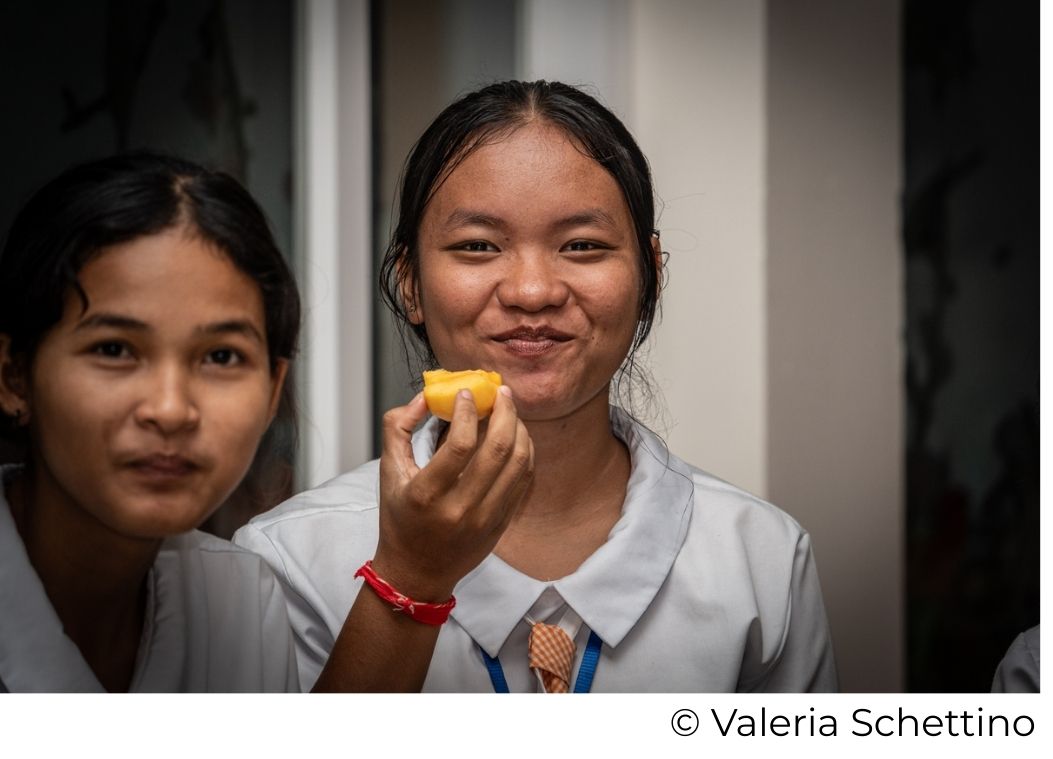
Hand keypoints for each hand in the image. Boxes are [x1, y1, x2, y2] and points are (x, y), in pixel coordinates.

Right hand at [372, 385, 533, 600]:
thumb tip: (426, 396)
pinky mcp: (502, 523)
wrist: (418, 572)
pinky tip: (516, 435)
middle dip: (504, 412)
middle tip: (501, 392)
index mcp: (427, 495)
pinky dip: (524, 451)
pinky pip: (523, 479)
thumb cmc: (400, 518)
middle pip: (498, 450)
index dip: (467, 412)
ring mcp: (486, 519)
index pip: (460, 446)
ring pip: (518, 463)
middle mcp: (460, 509)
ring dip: (519, 429)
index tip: (466, 393)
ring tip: (509, 409)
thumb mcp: (388, 472)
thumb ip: (398, 428)